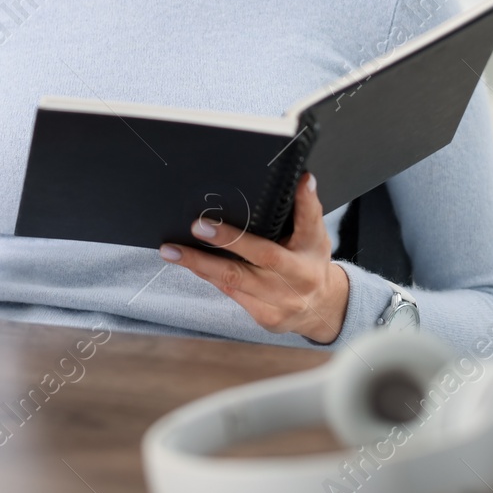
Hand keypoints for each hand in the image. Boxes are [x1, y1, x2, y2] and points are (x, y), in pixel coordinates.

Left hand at [158, 173, 348, 343]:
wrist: (321, 311)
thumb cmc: (309, 263)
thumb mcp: (314, 235)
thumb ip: (306, 209)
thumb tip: (303, 178)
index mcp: (313, 248)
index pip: (310, 221)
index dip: (304, 202)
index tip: (298, 181)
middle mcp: (299, 275)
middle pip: (264, 254)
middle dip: (229, 239)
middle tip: (198, 226)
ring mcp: (281, 299)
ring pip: (235, 278)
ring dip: (200, 263)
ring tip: (172, 250)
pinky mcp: (265, 315)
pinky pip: (229, 291)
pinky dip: (207, 275)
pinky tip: (188, 263)